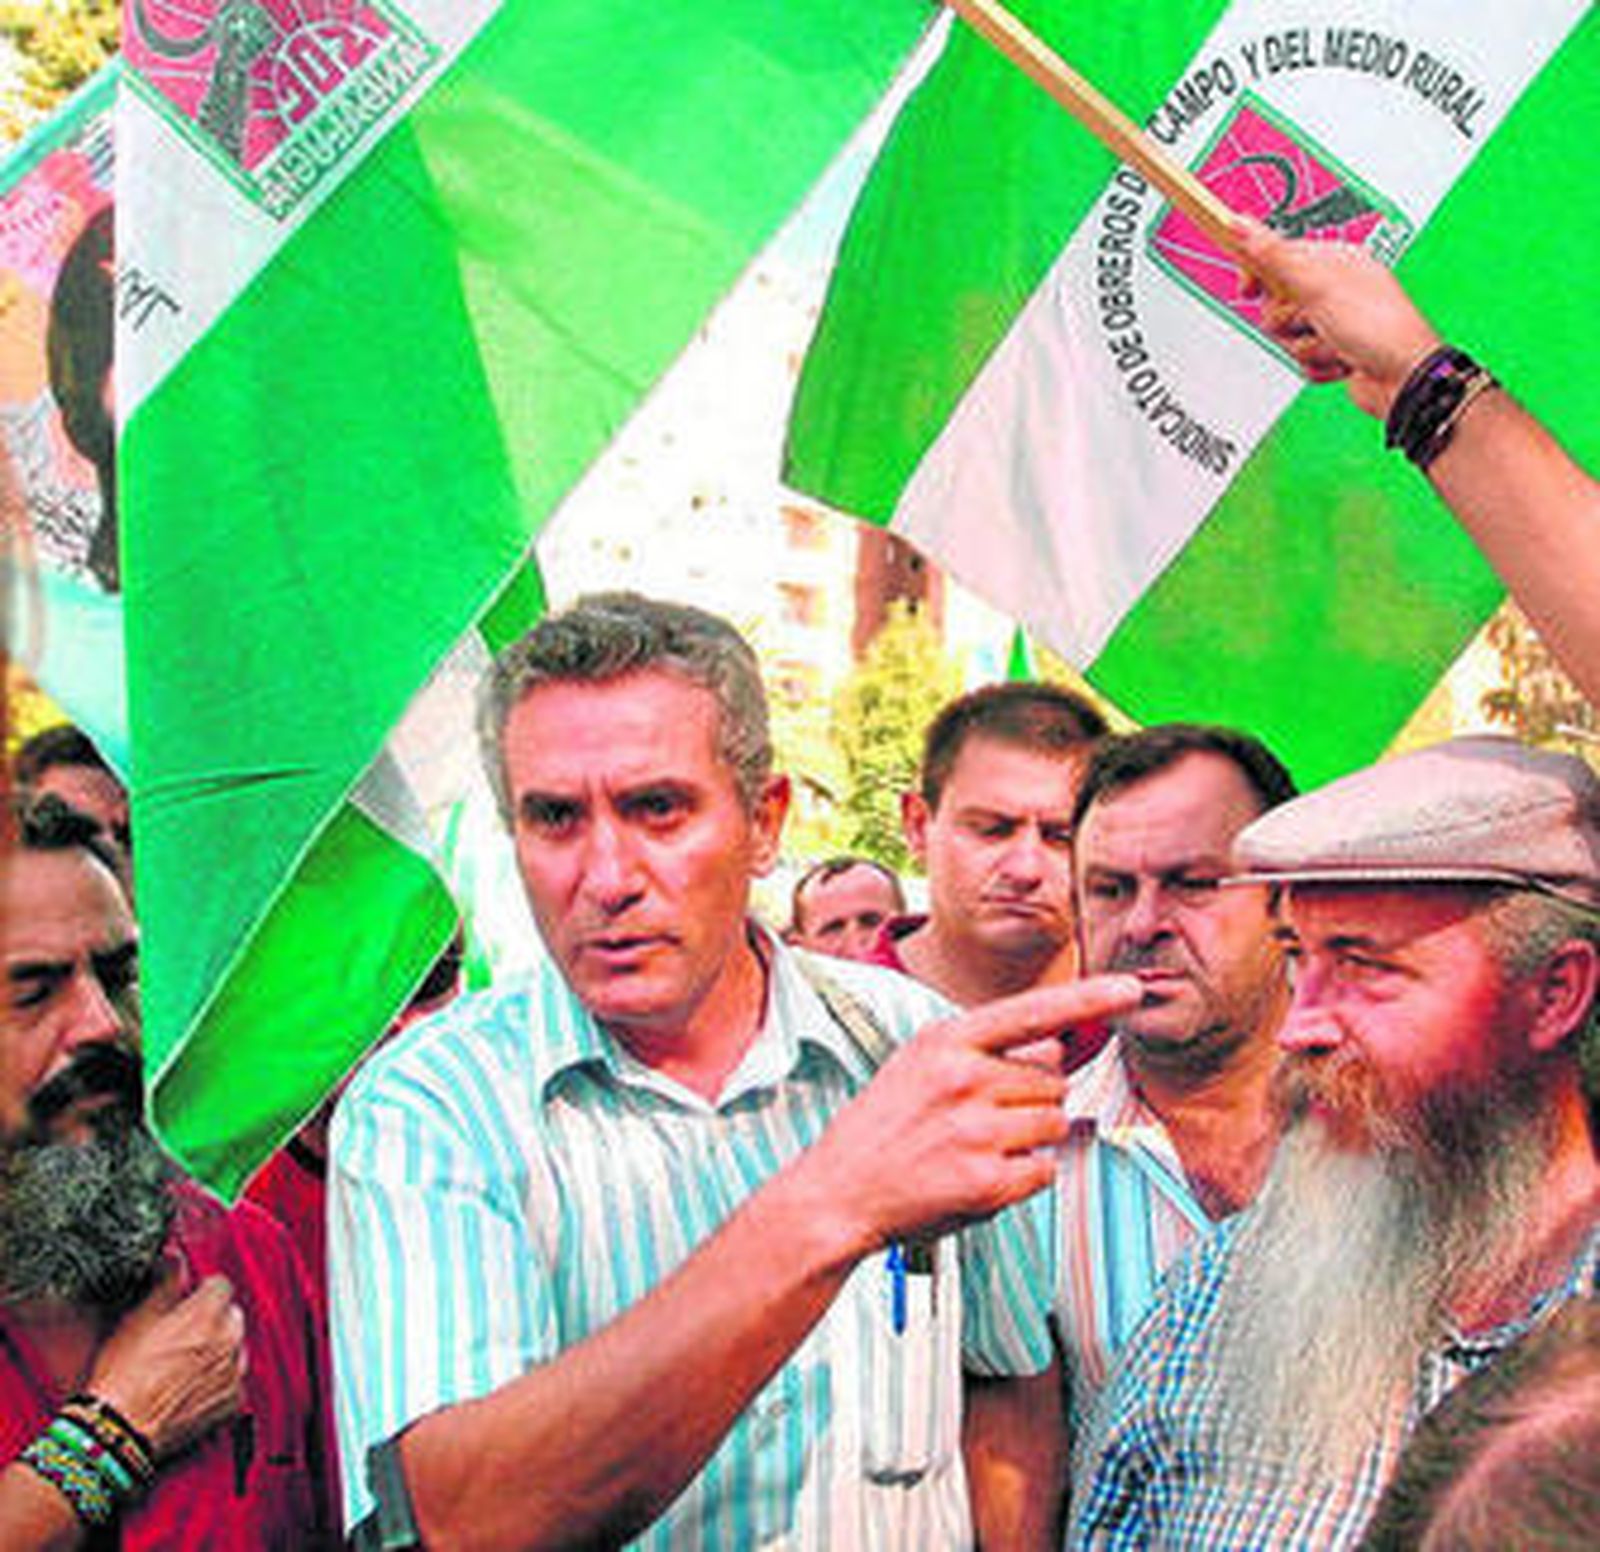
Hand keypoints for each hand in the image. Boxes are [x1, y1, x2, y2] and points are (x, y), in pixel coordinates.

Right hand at [86, 1263, 246, 1459]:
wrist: (118, 1430)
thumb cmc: (123, 1375)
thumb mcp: (137, 1317)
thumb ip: (165, 1281)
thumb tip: (175, 1258)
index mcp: (208, 1313)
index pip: (220, 1285)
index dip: (200, 1292)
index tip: (186, 1302)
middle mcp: (229, 1339)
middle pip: (230, 1314)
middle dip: (211, 1320)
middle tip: (181, 1336)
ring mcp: (234, 1371)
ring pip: (234, 1346)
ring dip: (217, 1349)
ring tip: (183, 1365)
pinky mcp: (233, 1401)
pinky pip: (234, 1380)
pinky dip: (218, 1381)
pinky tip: (191, 1388)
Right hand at [798, 975, 1141, 1253]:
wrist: (837, 1192)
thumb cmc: (883, 1126)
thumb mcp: (920, 1065)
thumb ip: (987, 1050)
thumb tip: (1058, 1045)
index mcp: (945, 1042)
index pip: (1031, 1012)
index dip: (1087, 999)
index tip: (1132, 989)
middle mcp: (963, 1081)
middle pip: (1053, 1079)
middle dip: (1033, 1099)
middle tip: (978, 1119)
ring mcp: (976, 1133)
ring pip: (1055, 1124)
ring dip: (1031, 1138)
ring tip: (975, 1147)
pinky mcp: (987, 1184)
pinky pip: (1044, 1171)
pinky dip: (1023, 1178)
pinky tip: (978, 1176)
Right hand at [1233, 219, 1440, 417]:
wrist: (1403, 378)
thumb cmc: (1378, 327)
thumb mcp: (1317, 285)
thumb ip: (1274, 256)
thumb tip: (1240, 225)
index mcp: (1334, 261)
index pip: (1279, 256)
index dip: (1259, 271)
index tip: (1247, 287)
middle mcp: (1333, 288)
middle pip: (1276, 302)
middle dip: (1289, 320)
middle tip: (1310, 319)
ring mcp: (1333, 321)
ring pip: (1288, 335)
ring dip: (1306, 346)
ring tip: (1333, 343)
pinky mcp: (1333, 350)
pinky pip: (1302, 358)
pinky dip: (1317, 364)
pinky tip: (1340, 359)